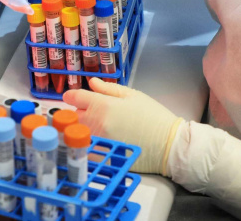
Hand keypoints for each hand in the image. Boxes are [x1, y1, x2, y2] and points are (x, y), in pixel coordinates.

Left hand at [63, 78, 182, 174]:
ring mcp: (97, 142)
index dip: (72, 96)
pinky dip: (89, 143)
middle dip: (79, 112)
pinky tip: (102, 141)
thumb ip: (108, 89)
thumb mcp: (133, 95)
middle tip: (91, 112)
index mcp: (103, 105)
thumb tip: (91, 82)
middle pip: (74, 116)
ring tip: (99, 126)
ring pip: (79, 132)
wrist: (168, 144)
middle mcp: (96, 123)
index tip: (74, 97)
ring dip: (83, 127)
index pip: (75, 97)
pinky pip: (87, 148)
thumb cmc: (153, 117)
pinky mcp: (102, 157)